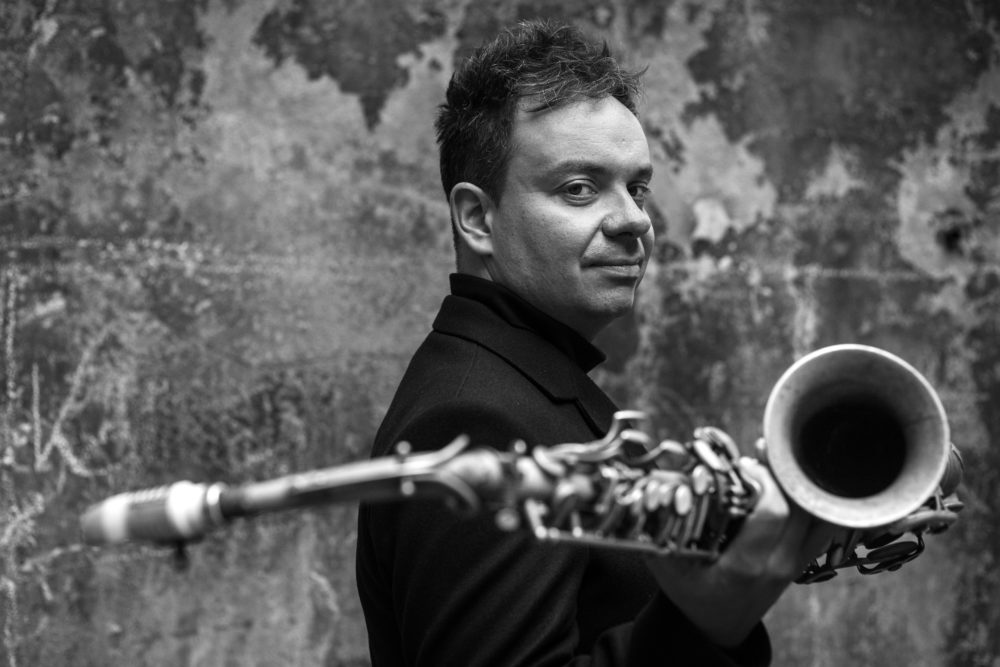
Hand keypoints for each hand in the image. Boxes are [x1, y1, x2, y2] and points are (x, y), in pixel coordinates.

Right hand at [645, 456, 836, 647]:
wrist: (717, 627)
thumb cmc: (691, 593)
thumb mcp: (667, 564)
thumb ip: (661, 526)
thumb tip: (654, 483)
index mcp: (746, 566)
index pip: (773, 511)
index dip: (762, 478)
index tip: (742, 466)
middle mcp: (777, 564)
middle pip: (800, 505)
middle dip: (780, 472)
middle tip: (758, 457)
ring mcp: (795, 564)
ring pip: (817, 512)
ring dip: (799, 482)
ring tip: (775, 464)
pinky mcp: (803, 560)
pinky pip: (824, 524)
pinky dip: (813, 499)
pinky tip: (793, 481)